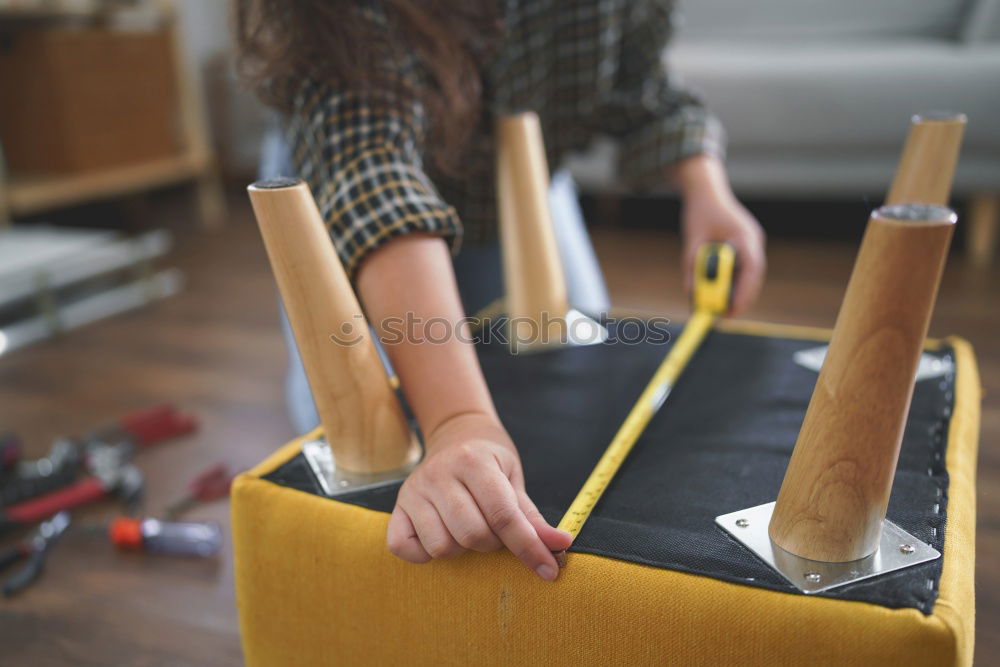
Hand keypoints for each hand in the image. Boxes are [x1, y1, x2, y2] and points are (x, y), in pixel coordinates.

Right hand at [386, 412, 572, 580]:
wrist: (456, 433)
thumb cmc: (490, 458)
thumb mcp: (514, 478)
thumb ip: (532, 517)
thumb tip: (560, 546)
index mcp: (474, 462)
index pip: (503, 516)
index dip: (529, 548)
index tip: (549, 570)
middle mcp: (440, 474)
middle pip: (472, 535)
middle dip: (492, 544)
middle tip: (494, 530)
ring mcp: (415, 490)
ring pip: (441, 546)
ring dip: (462, 549)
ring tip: (468, 529)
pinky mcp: (398, 505)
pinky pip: (402, 547)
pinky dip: (423, 554)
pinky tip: (440, 537)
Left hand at [675, 155, 766, 316]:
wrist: (706, 189)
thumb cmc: (699, 211)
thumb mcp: (691, 239)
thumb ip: (691, 266)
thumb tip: (691, 292)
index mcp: (744, 235)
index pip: (751, 269)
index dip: (744, 292)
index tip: (732, 310)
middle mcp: (752, 239)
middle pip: (754, 276)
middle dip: (742, 298)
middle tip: (726, 316)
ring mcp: (751, 242)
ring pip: (750, 274)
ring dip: (739, 292)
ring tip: (722, 309)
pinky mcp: (745, 245)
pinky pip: (744, 268)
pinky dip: (735, 282)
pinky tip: (722, 293)